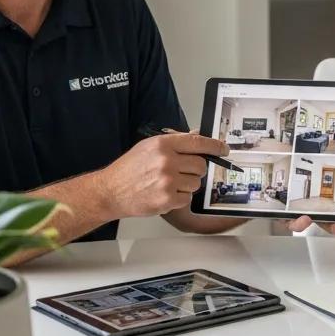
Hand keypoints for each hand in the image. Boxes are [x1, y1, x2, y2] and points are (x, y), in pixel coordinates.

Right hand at [102, 133, 227, 217]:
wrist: (110, 191)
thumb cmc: (129, 168)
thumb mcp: (149, 146)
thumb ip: (175, 141)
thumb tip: (197, 136)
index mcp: (163, 144)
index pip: (198, 142)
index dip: (215, 146)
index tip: (224, 149)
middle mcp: (167, 161)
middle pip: (201, 165)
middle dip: (195, 169)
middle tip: (180, 172)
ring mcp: (167, 181)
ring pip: (196, 183)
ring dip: (187, 185)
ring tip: (168, 184)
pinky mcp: (167, 200)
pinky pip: (187, 198)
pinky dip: (179, 198)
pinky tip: (164, 194)